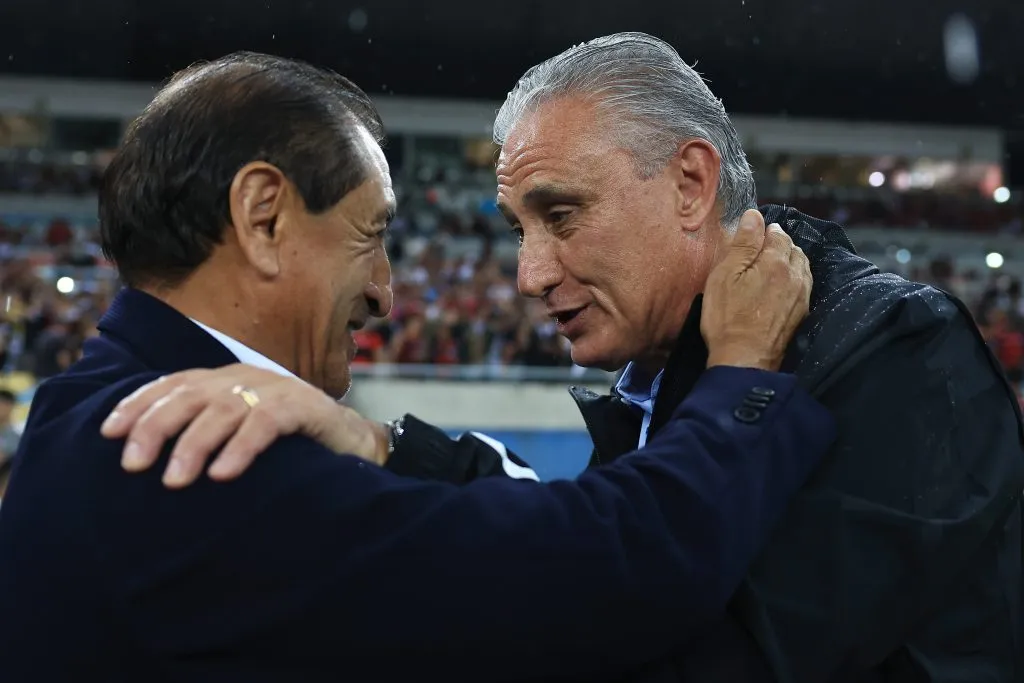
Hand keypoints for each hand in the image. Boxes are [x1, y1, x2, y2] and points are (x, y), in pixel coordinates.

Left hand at [100, 364, 389, 487]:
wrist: (352, 442)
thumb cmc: (288, 444)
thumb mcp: (238, 433)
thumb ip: (205, 434)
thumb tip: (150, 461)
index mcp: (225, 380)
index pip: (172, 384)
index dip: (138, 404)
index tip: (108, 432)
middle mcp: (245, 378)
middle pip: (189, 395)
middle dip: (155, 427)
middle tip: (132, 463)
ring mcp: (275, 389)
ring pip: (223, 410)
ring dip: (194, 445)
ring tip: (174, 480)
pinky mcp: (303, 407)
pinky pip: (265, 424)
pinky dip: (241, 448)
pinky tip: (223, 474)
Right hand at [701, 209, 810, 370]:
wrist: (744, 360)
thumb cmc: (727, 318)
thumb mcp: (725, 276)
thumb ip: (743, 243)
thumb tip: (754, 215)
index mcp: (776, 262)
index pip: (777, 233)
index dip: (763, 231)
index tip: (751, 235)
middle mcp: (796, 275)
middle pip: (793, 248)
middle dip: (778, 244)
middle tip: (757, 251)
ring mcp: (802, 295)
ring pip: (801, 265)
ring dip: (788, 260)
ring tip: (768, 266)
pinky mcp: (801, 312)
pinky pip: (803, 284)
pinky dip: (793, 278)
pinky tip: (779, 285)